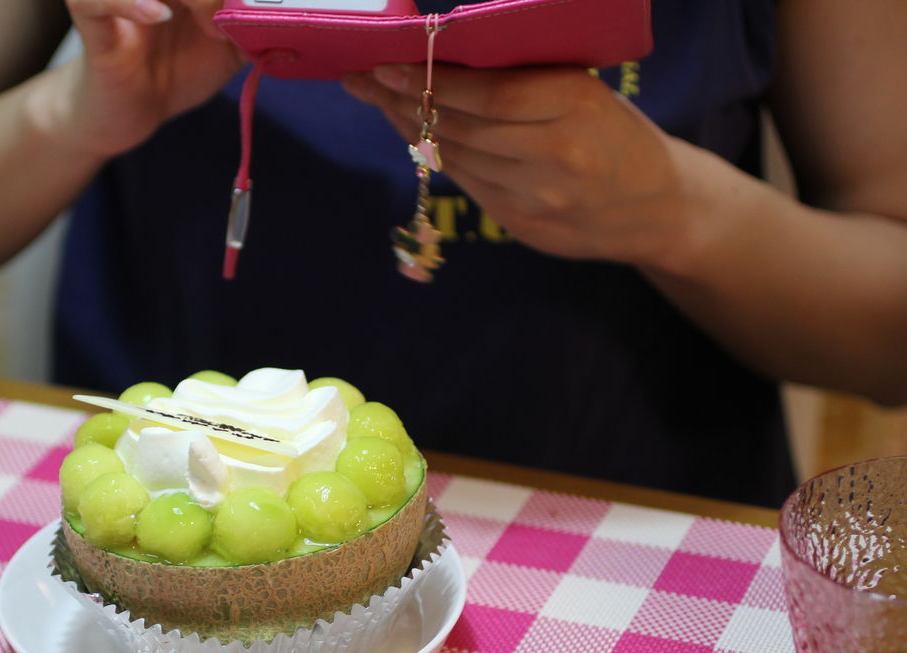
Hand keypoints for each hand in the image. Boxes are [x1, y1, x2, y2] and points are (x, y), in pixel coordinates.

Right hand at [32, 0, 245, 157]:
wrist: (130, 112)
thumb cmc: (174, 72)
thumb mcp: (227, 51)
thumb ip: (254, 29)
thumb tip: (290, 21)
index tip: (264, 4)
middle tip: (233, 23)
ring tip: (209, 29)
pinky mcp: (90, 17)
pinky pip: (95, 0)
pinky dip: (130, 2)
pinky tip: (159, 15)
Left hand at [343, 63, 691, 266]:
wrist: (657, 207)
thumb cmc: (614, 134)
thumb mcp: (586, 92)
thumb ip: (526, 80)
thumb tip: (446, 59)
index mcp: (576, 105)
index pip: (488, 93)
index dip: (430, 80)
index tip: (386, 64)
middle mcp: (556, 154)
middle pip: (461, 126)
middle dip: (402, 101)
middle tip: (363, 81)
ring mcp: (538, 197)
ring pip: (457, 157)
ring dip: (411, 128)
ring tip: (382, 102)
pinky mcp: (523, 225)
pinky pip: (467, 184)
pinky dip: (437, 156)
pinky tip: (417, 135)